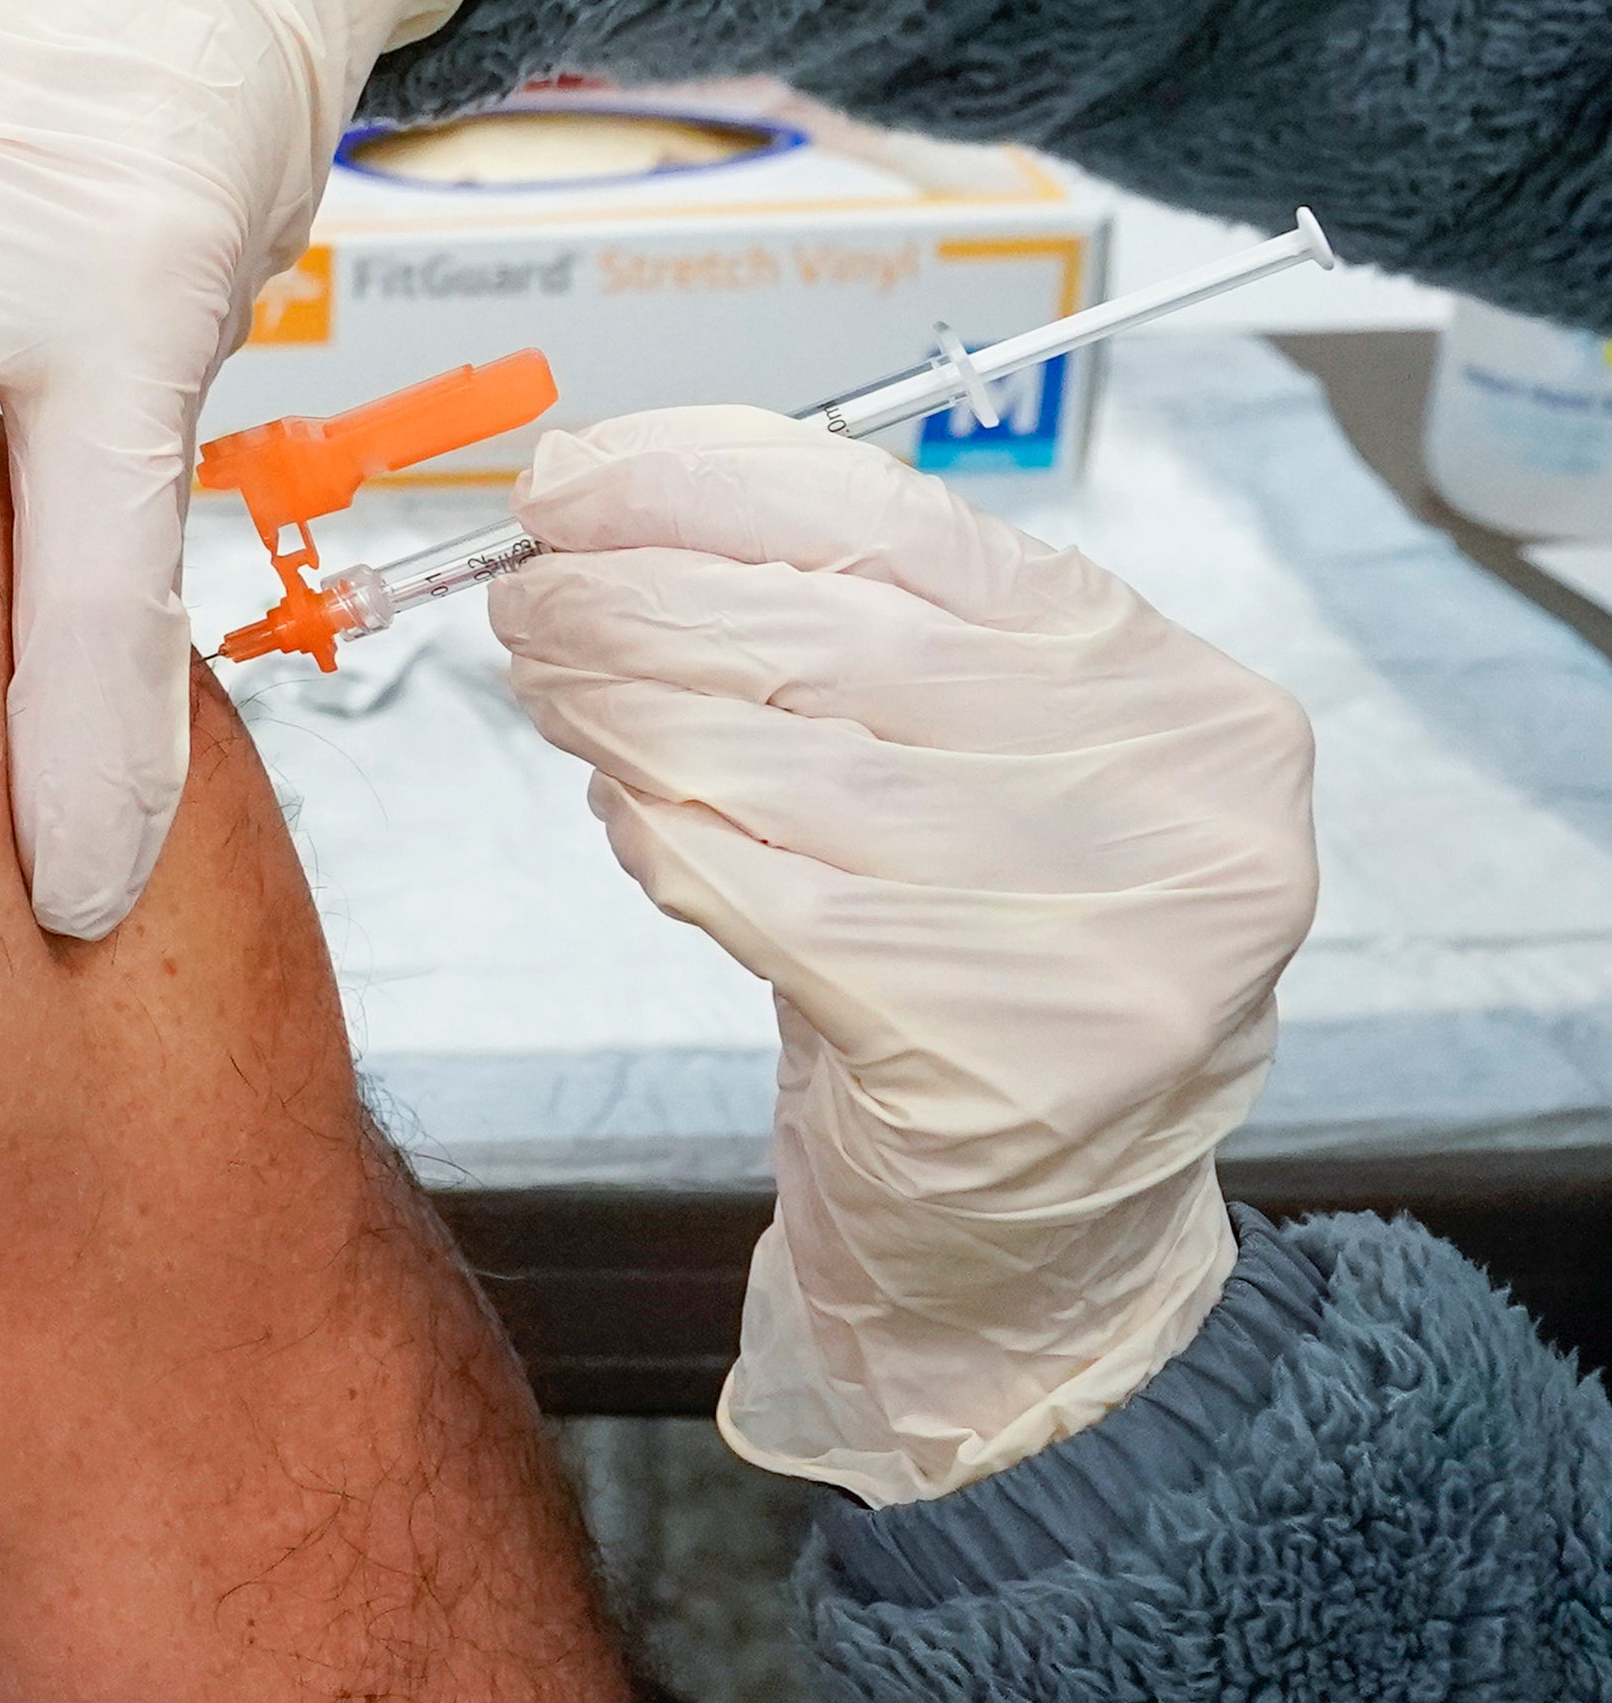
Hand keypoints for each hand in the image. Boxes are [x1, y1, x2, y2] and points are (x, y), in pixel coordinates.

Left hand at [496, 407, 1320, 1502]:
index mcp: (1176, 697)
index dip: (710, 482)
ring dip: (619, 706)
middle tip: (527, 586)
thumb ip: (861, 624)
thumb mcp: (981, 757)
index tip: (580, 475)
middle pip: (828, 635)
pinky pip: (753, 893)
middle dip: (634, 594)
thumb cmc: (984, 953)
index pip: (915, 526)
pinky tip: (627, 813)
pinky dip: (658, 835)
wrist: (1043, 1226)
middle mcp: (1169, 811)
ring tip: (553, 684)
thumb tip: (636, 501)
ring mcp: (1094, 943)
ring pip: (775, 758)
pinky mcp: (985, 1056)